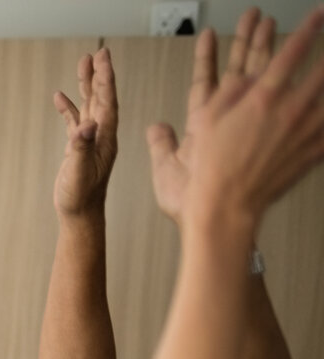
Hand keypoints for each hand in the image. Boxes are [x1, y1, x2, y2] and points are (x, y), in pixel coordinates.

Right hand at [53, 48, 118, 216]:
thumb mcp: (79, 173)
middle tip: (96, 53)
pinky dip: (70, 108)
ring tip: (82, 64)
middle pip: (102, 97)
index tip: (102, 57)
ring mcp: (91, 141)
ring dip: (86, 85)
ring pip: (90, 106)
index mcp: (106, 138)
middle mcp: (102, 135)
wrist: (81, 216)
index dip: (105, 78)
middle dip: (99, 74)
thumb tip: (85, 124)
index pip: (107, 101)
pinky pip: (76, 121)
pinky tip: (61, 97)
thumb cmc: (81, 198)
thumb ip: (81, 148)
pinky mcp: (80, 148)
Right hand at [167, 7, 323, 229]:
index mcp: (255, 100)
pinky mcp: (311, 153)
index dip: (305, 31)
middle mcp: (284, 110)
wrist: (223, 214)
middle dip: (321, 43)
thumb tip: (172, 119)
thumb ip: (182, 126)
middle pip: (314, 68)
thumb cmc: (202, 183)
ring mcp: (301, 131)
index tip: (317, 15)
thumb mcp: (183, 147)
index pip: (287, 54)